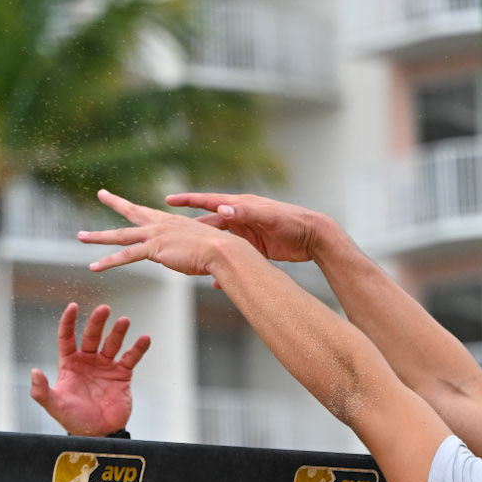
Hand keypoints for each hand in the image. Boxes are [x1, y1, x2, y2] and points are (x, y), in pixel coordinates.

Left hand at [29, 303, 148, 437]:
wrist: (97, 434)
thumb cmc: (73, 419)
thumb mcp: (54, 405)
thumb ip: (41, 390)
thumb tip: (34, 372)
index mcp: (69, 363)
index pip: (67, 337)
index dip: (69, 321)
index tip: (73, 306)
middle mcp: (88, 361)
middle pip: (92, 335)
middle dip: (98, 322)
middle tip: (104, 308)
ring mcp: (105, 367)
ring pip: (112, 343)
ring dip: (118, 332)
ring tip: (124, 321)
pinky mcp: (122, 375)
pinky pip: (131, 358)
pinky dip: (138, 348)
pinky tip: (144, 339)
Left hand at [79, 190, 231, 279]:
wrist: (223, 251)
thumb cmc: (218, 252)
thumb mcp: (200, 249)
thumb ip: (190, 253)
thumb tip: (192, 262)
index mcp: (171, 222)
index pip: (149, 211)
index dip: (137, 205)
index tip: (133, 198)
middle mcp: (161, 224)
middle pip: (132, 212)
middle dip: (114, 202)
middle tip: (101, 193)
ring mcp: (155, 235)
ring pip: (120, 236)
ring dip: (98, 237)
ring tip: (80, 237)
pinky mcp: (154, 249)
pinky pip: (125, 256)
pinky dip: (108, 262)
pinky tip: (94, 267)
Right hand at [163, 191, 325, 264]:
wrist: (314, 236)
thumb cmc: (293, 222)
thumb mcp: (269, 216)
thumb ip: (246, 212)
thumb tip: (222, 208)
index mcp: (242, 206)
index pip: (209, 200)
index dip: (188, 200)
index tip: (168, 199)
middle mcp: (241, 218)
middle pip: (208, 223)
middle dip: (188, 228)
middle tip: (168, 233)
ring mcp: (246, 234)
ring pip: (217, 243)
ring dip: (203, 252)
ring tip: (184, 261)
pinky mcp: (254, 249)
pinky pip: (232, 258)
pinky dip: (223, 268)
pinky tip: (214, 281)